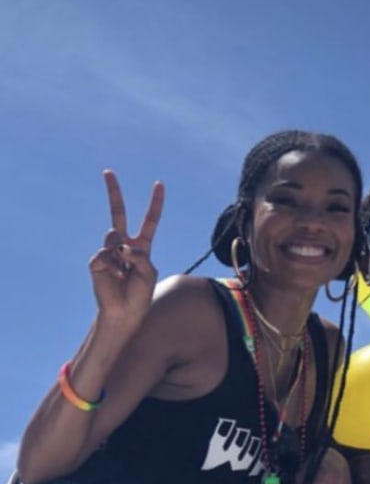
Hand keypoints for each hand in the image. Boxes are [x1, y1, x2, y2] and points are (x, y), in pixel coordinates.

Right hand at [89, 171, 163, 326]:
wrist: (124, 312)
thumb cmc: (140, 294)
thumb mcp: (149, 273)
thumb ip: (140, 256)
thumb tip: (121, 246)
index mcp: (142, 245)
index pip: (149, 220)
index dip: (155, 203)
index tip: (159, 184)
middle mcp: (124, 244)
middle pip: (118, 213)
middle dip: (113, 193)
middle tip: (108, 171)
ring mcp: (109, 251)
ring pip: (114, 237)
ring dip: (122, 255)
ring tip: (125, 273)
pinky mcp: (97, 261)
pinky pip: (105, 255)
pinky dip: (112, 266)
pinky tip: (115, 277)